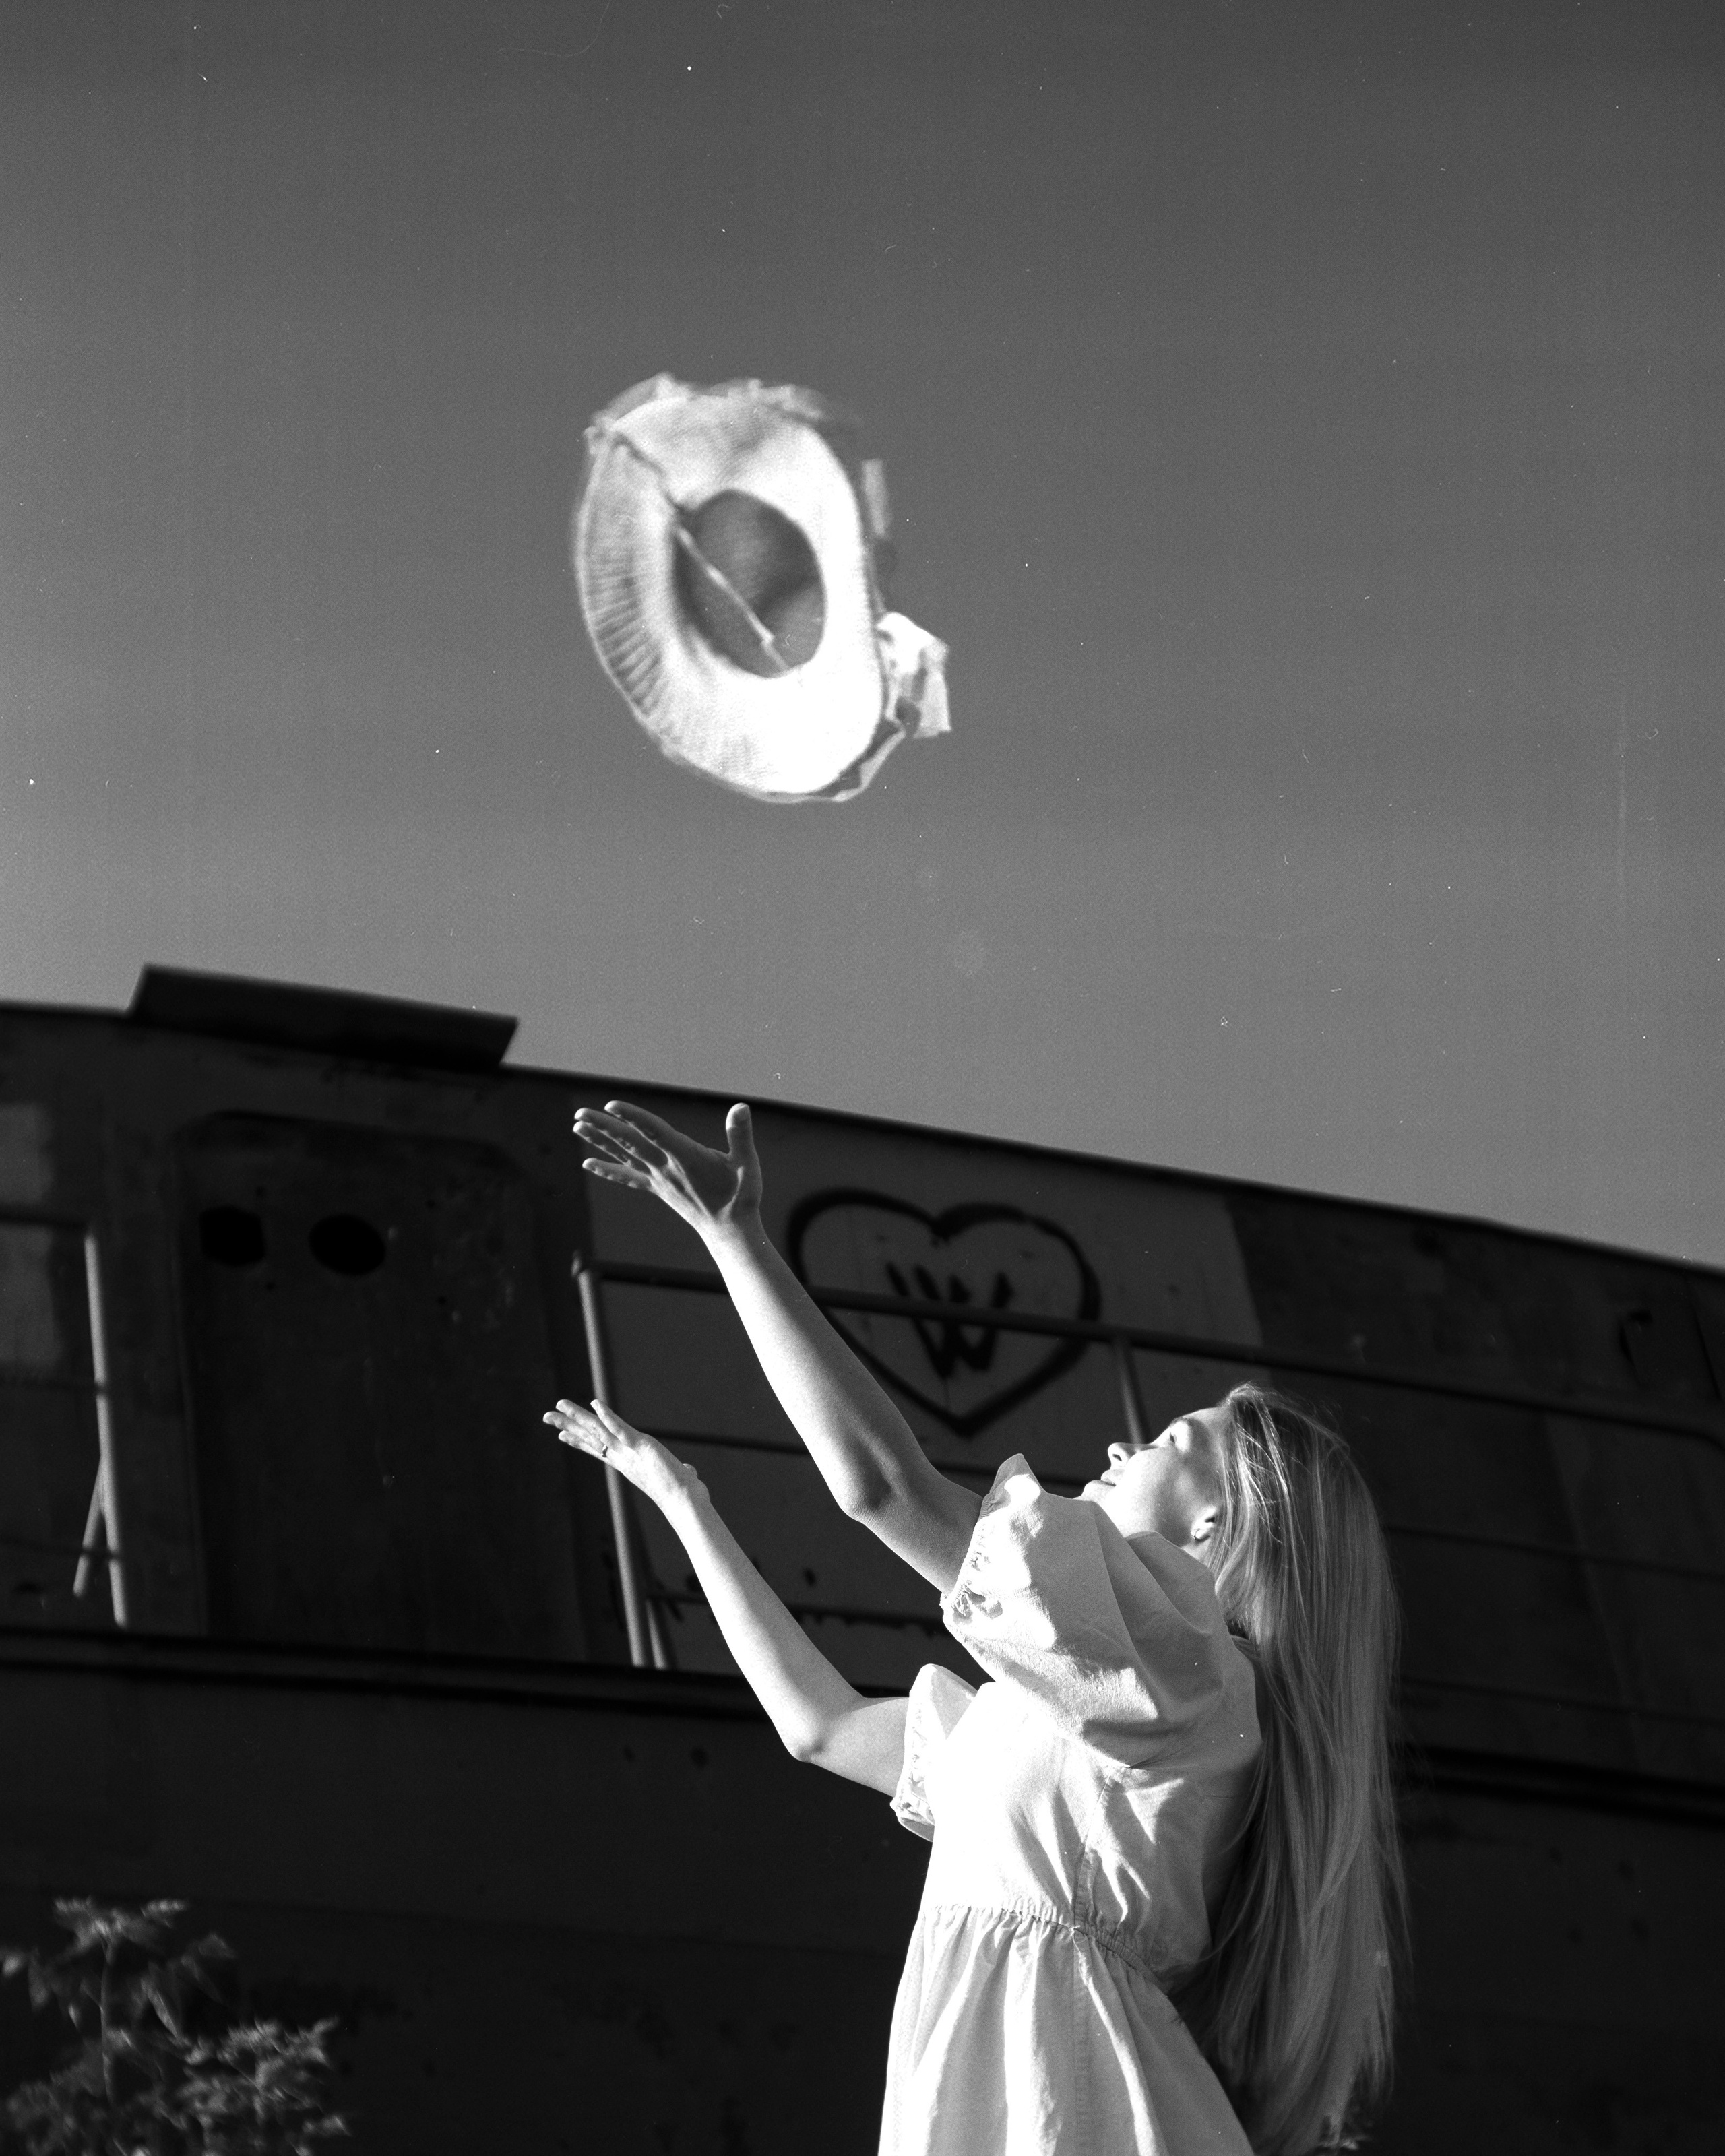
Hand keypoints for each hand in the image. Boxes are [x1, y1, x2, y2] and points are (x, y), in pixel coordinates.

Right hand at [543, 1398, 705, 1513]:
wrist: (685, 1503)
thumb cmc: (683, 1495)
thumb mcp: (678, 1476)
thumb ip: (681, 1471)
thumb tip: (691, 1472)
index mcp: (626, 1463)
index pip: (597, 1448)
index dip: (579, 1440)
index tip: (562, 1433)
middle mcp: (622, 1458)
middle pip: (589, 1437)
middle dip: (568, 1425)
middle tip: (546, 1416)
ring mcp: (629, 1452)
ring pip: (597, 1430)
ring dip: (577, 1416)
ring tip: (559, 1404)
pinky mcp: (641, 1445)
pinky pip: (620, 1428)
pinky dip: (607, 1416)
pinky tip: (595, 1403)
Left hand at [573, 1100, 762, 1238]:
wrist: (729, 1231)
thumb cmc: (741, 1195)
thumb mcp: (746, 1163)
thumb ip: (741, 1134)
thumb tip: (741, 1107)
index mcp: (686, 1157)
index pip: (654, 1132)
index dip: (633, 1117)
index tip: (610, 1105)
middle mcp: (666, 1169)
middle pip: (630, 1143)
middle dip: (604, 1128)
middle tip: (579, 1115)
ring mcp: (659, 1180)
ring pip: (624, 1156)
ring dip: (600, 1141)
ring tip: (577, 1127)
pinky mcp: (657, 1189)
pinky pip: (628, 1177)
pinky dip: (607, 1169)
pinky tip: (587, 1162)